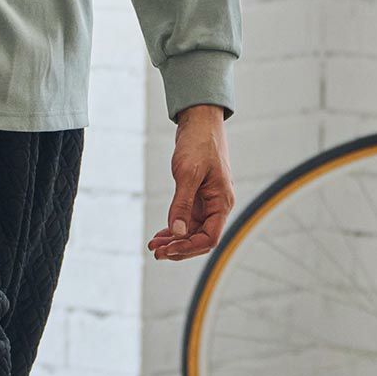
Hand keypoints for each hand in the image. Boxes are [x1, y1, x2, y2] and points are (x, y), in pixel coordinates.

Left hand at [146, 103, 233, 260]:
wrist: (200, 122)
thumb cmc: (199, 144)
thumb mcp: (188, 173)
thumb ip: (183, 204)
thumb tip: (178, 232)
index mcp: (222, 202)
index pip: (210, 238)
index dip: (189, 248)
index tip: (169, 249)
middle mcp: (218, 205)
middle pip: (200, 239)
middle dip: (179, 248)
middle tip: (156, 252)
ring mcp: (208, 202)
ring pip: (192, 231)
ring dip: (174, 240)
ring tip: (154, 246)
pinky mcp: (198, 196)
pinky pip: (187, 220)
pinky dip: (174, 228)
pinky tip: (161, 234)